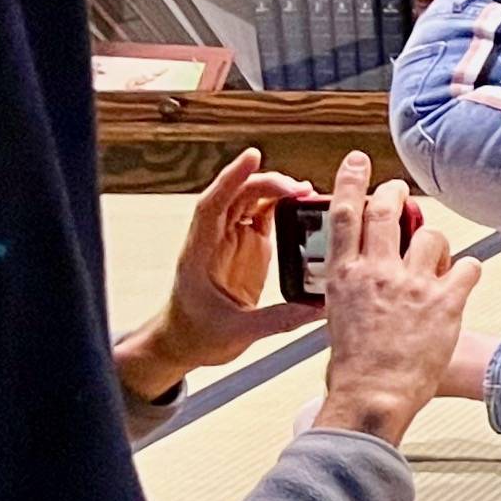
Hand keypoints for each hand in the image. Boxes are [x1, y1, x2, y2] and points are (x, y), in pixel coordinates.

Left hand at [121, 149, 317, 391]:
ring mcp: (231, 242)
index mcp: (200, 253)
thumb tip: (316, 309)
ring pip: (250, 202)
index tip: (252, 157)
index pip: (213, 205)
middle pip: (236, 197)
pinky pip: (263, 217)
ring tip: (307, 192)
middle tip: (299, 187)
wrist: (184, 343)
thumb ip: (278, 320)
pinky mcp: (247, 249)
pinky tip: (303, 205)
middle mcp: (214, 240)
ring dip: (276, 191)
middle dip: (266, 183)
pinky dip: (282, 206)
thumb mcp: (237, 332)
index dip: (232, 178)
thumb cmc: (196, 335)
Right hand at [308, 153, 477, 445]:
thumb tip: (363, 271)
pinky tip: (461, 284)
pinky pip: (468, 266)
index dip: (351, 181)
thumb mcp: (336, 317)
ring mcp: (412, 284)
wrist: (374, 395)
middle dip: (397, 193)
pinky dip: (467, 272)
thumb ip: (352, 286)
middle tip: (402, 192)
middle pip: (388, 210)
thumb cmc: (354, 367)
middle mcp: (377, 271)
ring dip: (437, 246)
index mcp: (345, 275)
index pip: (344, 214)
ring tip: (436, 266)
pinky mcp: (445, 301)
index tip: (357, 162)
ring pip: (433, 236)